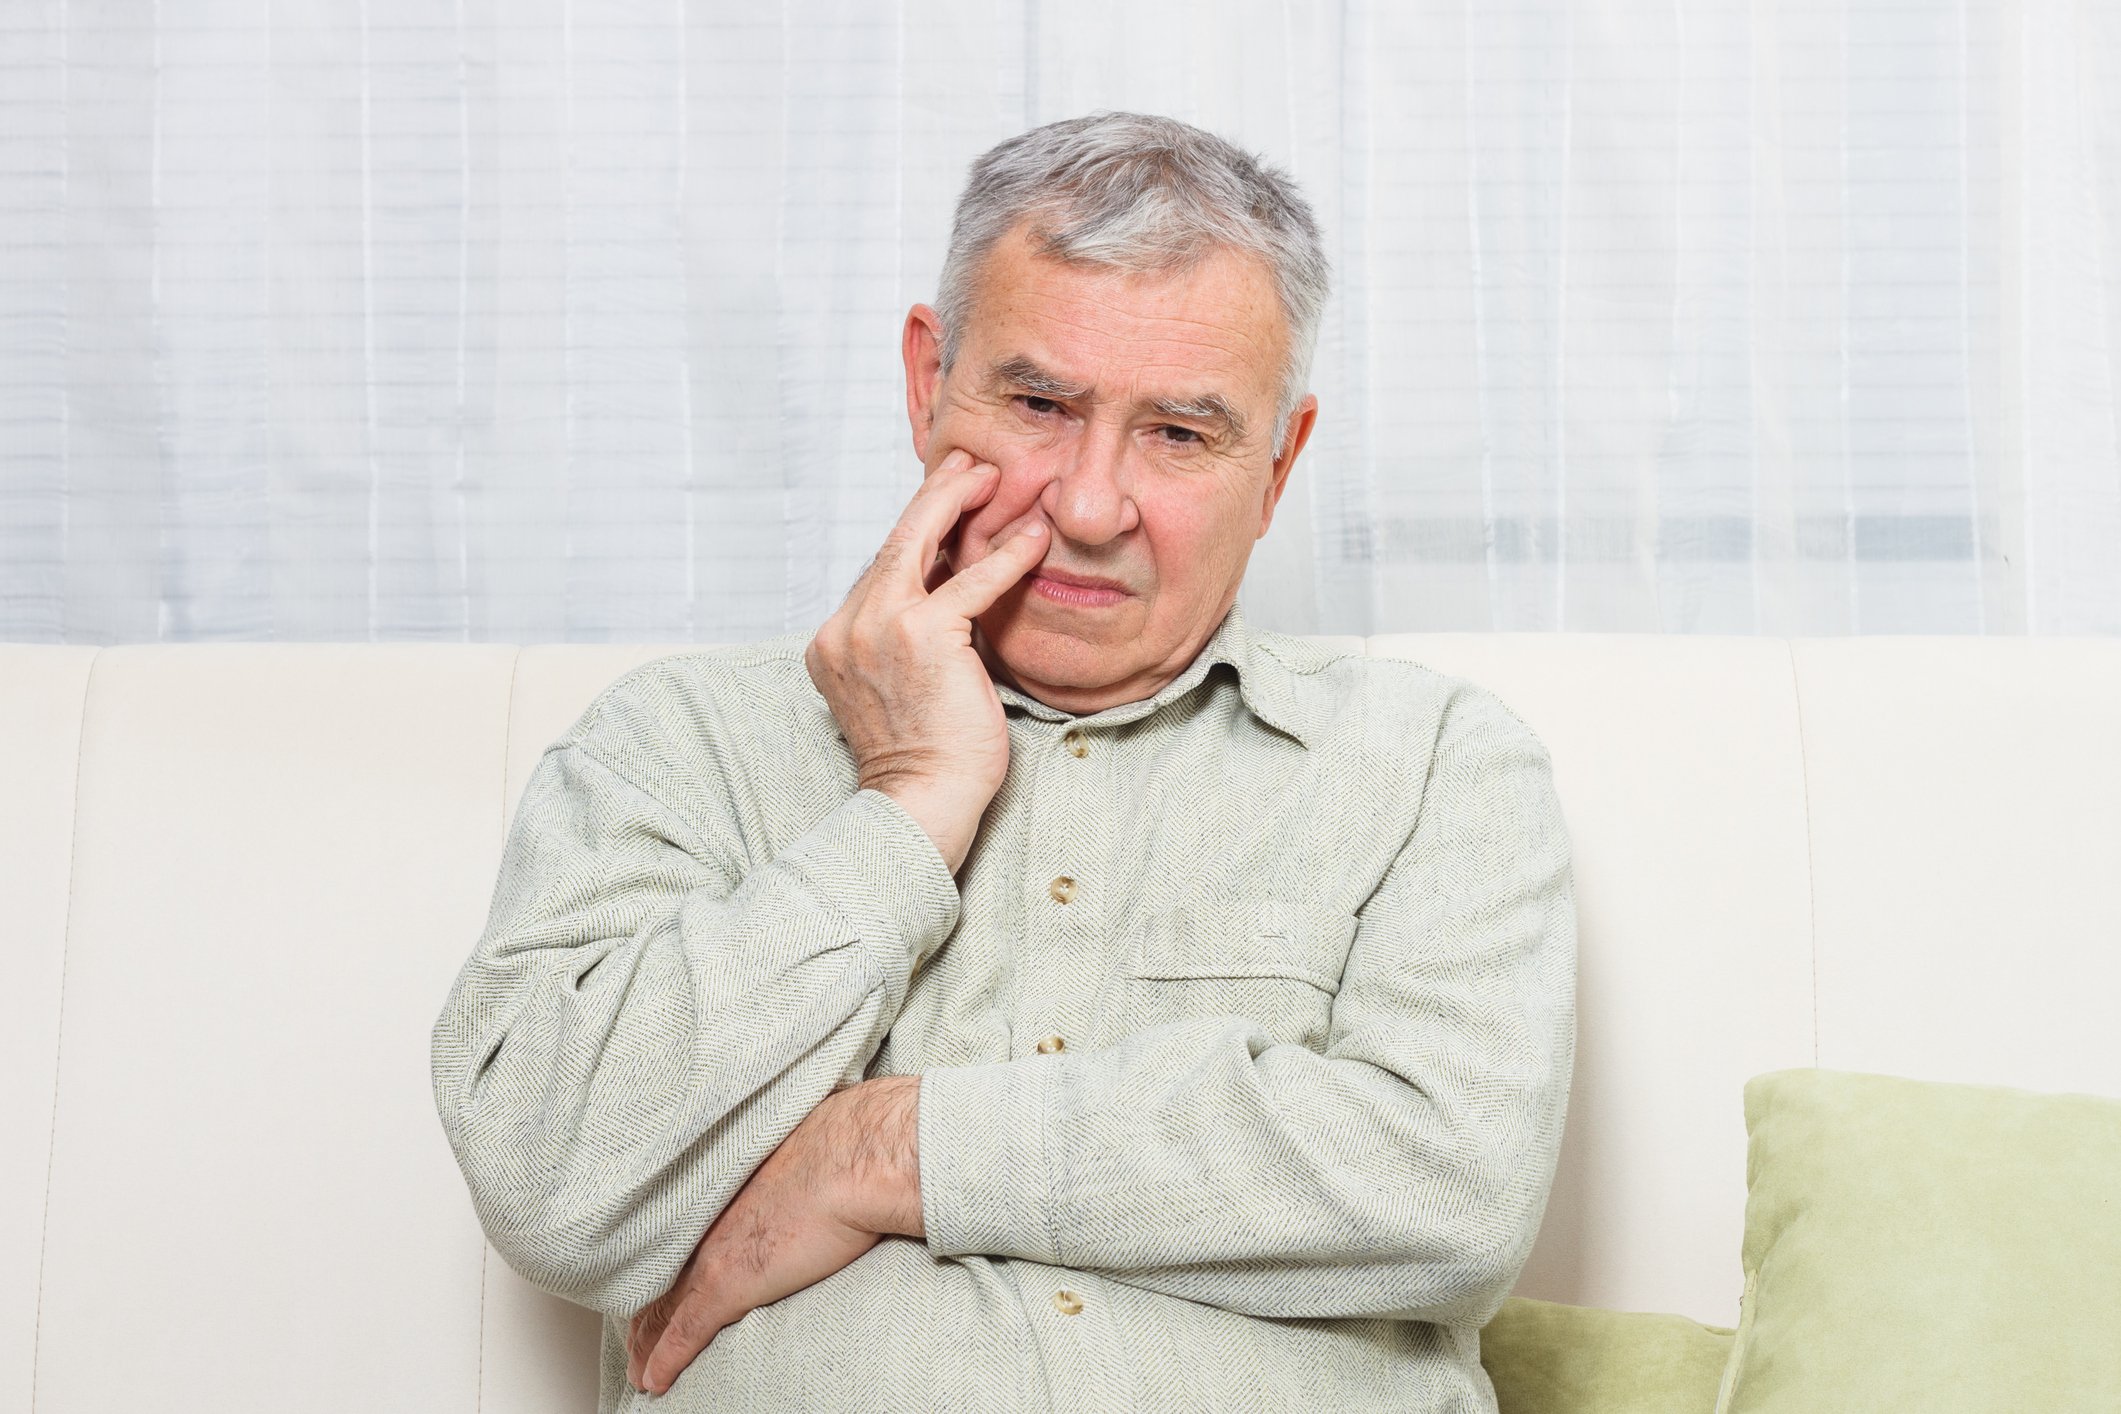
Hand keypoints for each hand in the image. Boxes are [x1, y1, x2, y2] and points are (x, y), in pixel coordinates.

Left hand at [625, 1076, 924, 1395]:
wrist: (854, 1158)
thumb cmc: (844, 1151)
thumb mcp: (804, 1160)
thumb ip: (792, 1177)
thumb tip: (811, 1180)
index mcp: (727, 1194)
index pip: (681, 1242)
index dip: (663, 1271)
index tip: (656, 1289)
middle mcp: (710, 1223)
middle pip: (660, 1278)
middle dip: (644, 1315)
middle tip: (634, 1343)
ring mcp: (713, 1254)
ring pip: (661, 1310)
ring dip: (646, 1345)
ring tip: (638, 1370)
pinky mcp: (726, 1284)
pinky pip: (683, 1332)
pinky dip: (664, 1361)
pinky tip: (652, 1382)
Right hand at [805, 449, 1048, 871]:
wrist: (918, 803)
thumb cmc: (923, 760)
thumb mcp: (901, 691)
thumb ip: (910, 644)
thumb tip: (948, 606)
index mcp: (834, 643)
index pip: (880, 574)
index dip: (915, 536)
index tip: (942, 503)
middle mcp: (846, 629)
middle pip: (892, 545)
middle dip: (931, 497)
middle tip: (965, 463)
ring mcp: (877, 628)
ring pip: (917, 545)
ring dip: (957, 502)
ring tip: (990, 475)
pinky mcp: (922, 636)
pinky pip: (970, 582)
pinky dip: (1005, 557)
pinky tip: (1033, 537)